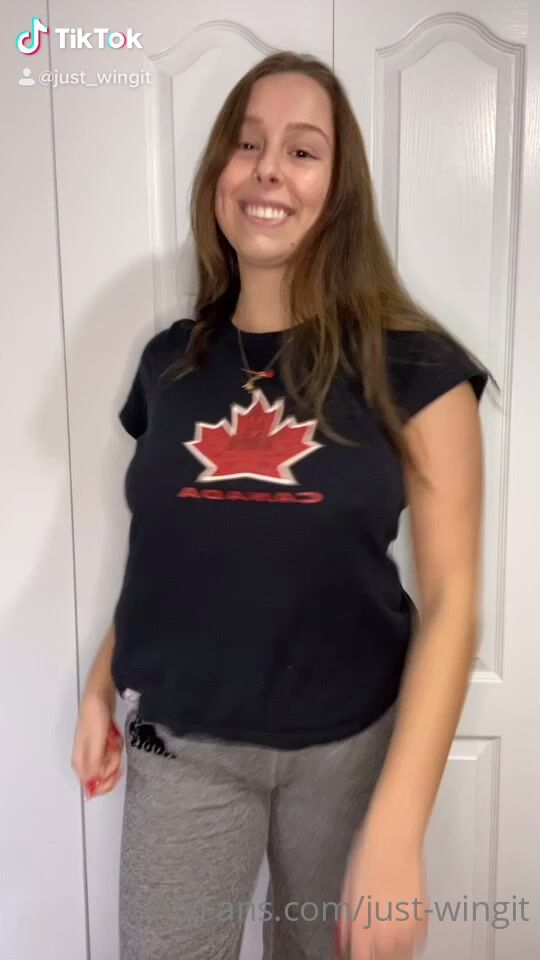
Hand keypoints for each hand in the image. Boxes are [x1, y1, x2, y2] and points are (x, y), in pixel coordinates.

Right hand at [71, 693, 123, 798]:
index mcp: (80, 761)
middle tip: (113, 749)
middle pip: (103, 775)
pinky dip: (116, 745)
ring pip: (110, 763)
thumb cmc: (94, 717)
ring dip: (115, 752)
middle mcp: (86, 759)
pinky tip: (114, 735)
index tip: (115, 775)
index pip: (90, 785)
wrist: (100, 696)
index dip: (104, 784)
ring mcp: (95, 751)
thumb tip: (91, 788)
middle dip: (113, 763)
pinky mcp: (103, 744)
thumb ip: (94, 766)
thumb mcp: (95, 743)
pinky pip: (113, 752)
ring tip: (112, 738)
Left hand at [336, 825, 428, 958]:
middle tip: (371, 941)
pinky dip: (410, 938)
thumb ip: (347, 919)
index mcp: (362, 926)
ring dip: (393, 949)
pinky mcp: (423, 919)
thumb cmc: (369, 857)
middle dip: (375, 953)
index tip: (356, 951)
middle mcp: (385, 932)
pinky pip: (417, 942)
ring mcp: (407, 927)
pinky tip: (401, 923)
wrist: (394, 838)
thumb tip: (344, 938)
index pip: (361, 959)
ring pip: (402, 955)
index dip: (357, 956)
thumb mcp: (348, 890)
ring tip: (387, 932)